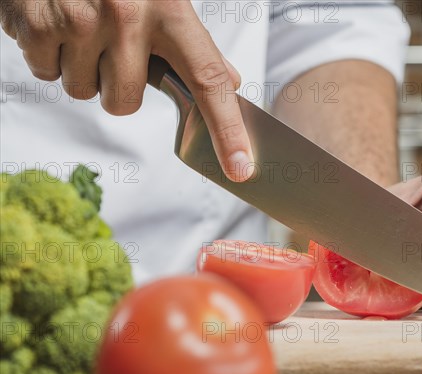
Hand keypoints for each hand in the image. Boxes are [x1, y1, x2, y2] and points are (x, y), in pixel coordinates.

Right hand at [0, 0, 253, 181]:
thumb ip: (195, 42)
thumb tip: (230, 81)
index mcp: (171, 10)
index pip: (208, 80)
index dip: (227, 130)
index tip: (241, 167)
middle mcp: (128, 16)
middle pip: (125, 102)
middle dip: (115, 84)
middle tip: (109, 47)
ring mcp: (80, 20)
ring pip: (83, 91)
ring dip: (81, 68)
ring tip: (80, 26)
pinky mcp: (37, 24)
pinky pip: (45, 73)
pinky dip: (48, 54)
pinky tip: (55, 21)